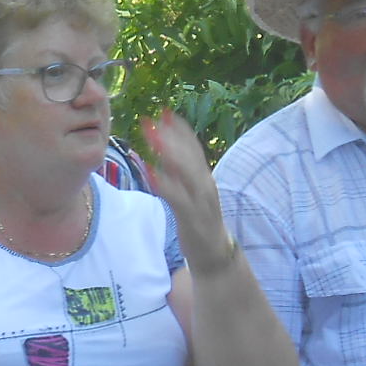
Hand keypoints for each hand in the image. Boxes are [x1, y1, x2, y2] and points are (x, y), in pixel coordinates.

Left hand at [135, 111, 236, 270]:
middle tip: (151, 120)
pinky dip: (165, 183)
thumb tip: (165, 155)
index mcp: (204, 177)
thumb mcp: (192, 194)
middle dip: (170, 136)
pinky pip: (177, 197)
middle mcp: (205, 184)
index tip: (165, 112)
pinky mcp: (191, 217)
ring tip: (151, 138)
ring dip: (167, 153)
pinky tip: (151, 173)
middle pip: (188, 154)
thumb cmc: (199, 221)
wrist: (215, 253)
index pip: (193, 147)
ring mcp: (200, 200)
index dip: (180, 129)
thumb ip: (182, 176)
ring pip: (185, 172)